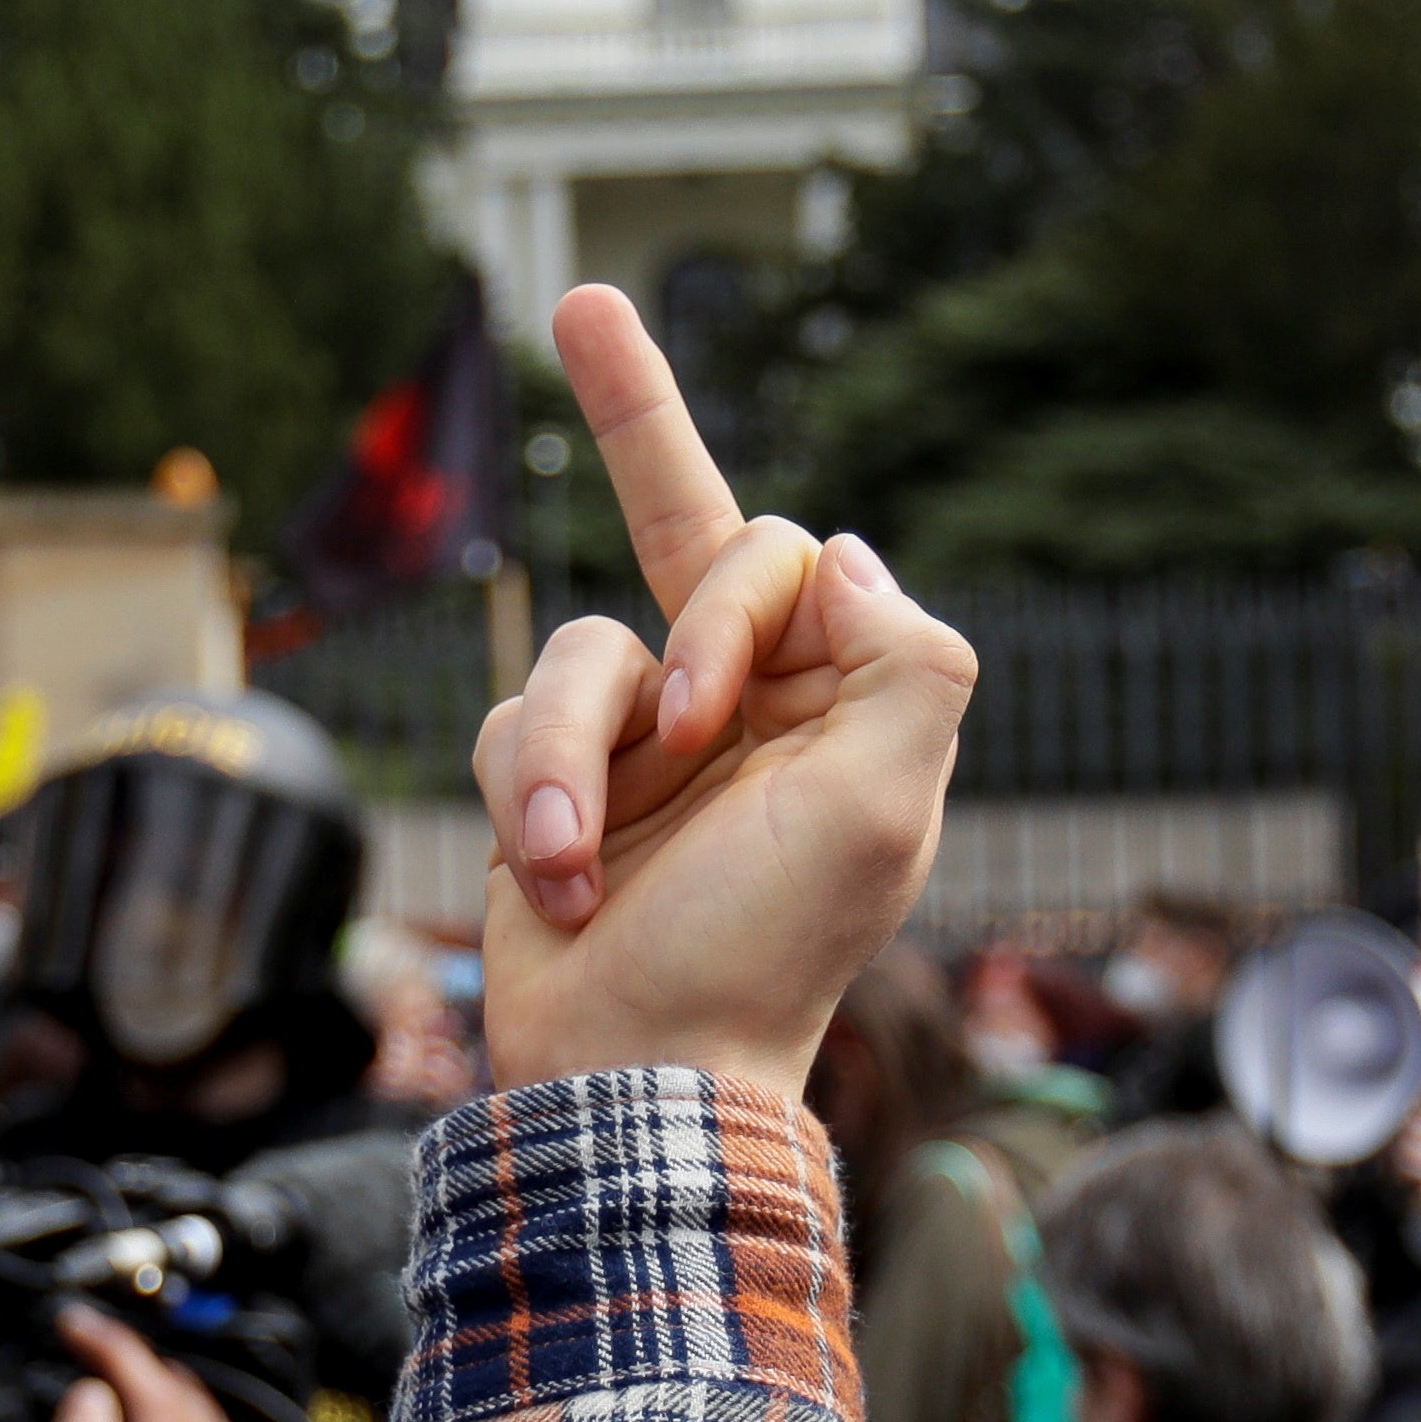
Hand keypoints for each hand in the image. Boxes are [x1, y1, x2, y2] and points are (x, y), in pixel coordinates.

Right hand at [475, 287, 978, 1104]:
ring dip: (569, 754)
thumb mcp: (886, 800)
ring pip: (579, 644)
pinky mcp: (552, 782)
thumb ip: (907, 657)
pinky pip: (513, 717)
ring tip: (573, 860)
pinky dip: (527, 796)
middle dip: (633, 409)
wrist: (636, 1076)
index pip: (788, 560)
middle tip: (592, 346)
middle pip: (684, 516)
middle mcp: (746, 704)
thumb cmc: (769, 949)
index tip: (715, 706)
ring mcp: (646, 742)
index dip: (741, 610)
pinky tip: (554, 886)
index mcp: (841, 702)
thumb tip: (847, 550)